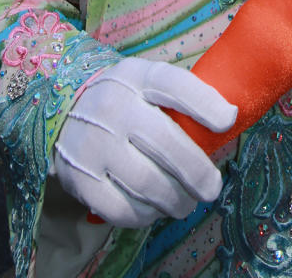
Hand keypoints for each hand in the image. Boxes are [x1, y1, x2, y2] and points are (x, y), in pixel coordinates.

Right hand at [52, 57, 236, 226]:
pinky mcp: (80, 179)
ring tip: (184, 203)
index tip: (229, 120)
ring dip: (176, 200)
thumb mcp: (144, 81)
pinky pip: (123, 208)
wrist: (62, 112)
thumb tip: (229, 120)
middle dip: (198, 173)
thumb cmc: (122, 99)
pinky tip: (154, 209)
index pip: (173, 85)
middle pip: (167, 143)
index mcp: (135, 76)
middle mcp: (114, 107)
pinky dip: (146, 215)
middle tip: (212, 188)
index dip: (204, 103)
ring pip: (148, 183)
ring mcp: (94, 144)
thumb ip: (179, 95)